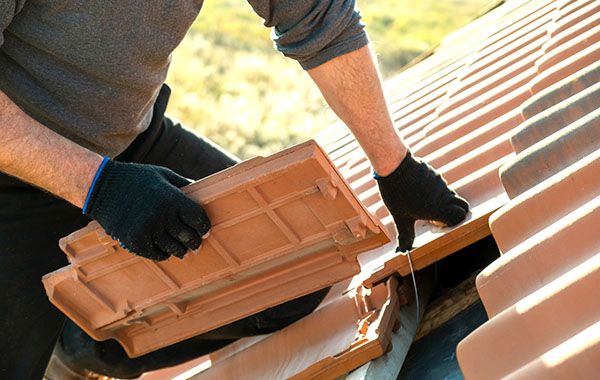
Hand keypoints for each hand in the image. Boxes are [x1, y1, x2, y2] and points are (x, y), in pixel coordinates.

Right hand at [83, 160, 209, 260]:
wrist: (101, 187)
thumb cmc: (137, 179)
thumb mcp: (163, 175)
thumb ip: (184, 185)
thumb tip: (205, 193)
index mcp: (171, 198)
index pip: (198, 219)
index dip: (204, 227)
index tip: (205, 231)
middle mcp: (161, 215)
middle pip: (188, 236)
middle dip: (195, 241)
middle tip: (196, 244)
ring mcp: (147, 229)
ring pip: (174, 248)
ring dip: (180, 250)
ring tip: (183, 250)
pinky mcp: (134, 241)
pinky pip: (157, 254)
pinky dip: (163, 254)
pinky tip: (165, 250)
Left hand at [375, 151, 468, 251]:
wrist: (393, 166)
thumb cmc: (396, 193)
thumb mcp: (400, 217)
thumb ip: (405, 235)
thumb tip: (401, 253)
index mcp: (438, 208)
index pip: (460, 215)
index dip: (453, 220)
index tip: (438, 221)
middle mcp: (443, 195)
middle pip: (462, 204)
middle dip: (455, 210)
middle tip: (438, 213)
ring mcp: (440, 182)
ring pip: (449, 194)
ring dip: (441, 200)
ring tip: (420, 199)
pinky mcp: (434, 173)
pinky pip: (439, 184)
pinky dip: (433, 189)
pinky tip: (416, 188)